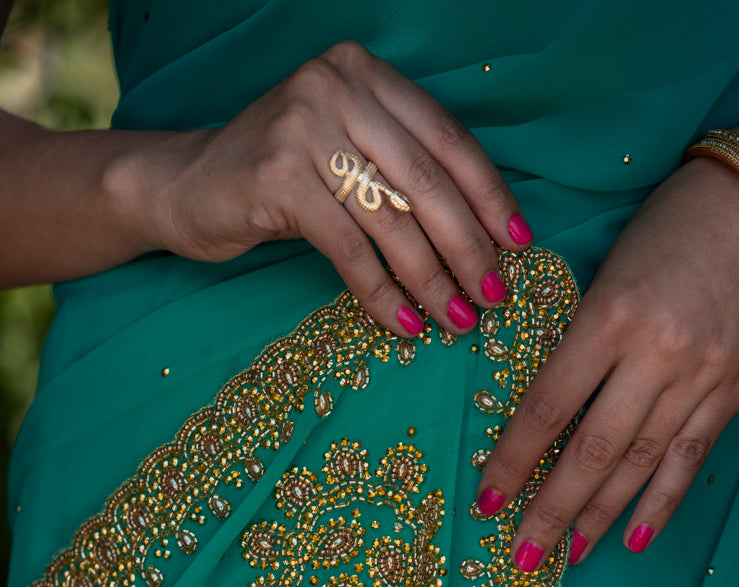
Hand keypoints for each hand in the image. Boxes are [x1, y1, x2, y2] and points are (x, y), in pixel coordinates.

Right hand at [147, 40, 530, 336]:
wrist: (183, 184)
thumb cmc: (278, 180)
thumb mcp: (344, 154)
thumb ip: (400, 171)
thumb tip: (482, 236)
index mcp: (366, 74)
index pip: (448, 138)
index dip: (490, 195)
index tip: (520, 244)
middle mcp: (338, 86)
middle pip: (428, 181)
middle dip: (469, 248)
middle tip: (492, 296)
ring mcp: (305, 127)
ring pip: (393, 220)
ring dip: (432, 281)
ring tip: (457, 320)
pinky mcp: (278, 177)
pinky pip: (349, 249)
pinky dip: (380, 294)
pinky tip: (402, 325)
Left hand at [475, 146, 738, 569]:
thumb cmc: (666, 232)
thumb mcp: (607, 275)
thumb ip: (580, 346)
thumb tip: (545, 420)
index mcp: (609, 317)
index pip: (548, 408)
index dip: (513, 461)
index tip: (486, 501)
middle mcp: (655, 354)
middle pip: (592, 450)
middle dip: (552, 509)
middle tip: (522, 554)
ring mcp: (700, 377)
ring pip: (640, 463)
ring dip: (600, 516)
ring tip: (568, 554)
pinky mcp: (733, 391)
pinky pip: (690, 459)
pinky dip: (661, 503)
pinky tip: (633, 538)